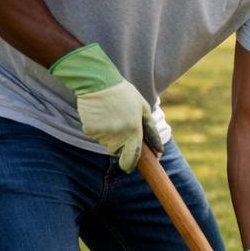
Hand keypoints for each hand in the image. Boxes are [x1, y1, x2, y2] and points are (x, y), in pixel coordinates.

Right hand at [49, 42, 162, 171]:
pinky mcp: (90, 130)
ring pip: (106, 144)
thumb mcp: (143, 108)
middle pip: (118, 150)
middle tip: (120, 124)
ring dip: (109, 135)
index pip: (133, 155)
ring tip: (110, 116)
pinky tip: (100, 116)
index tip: (128, 168)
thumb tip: (159, 151)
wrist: (98, 83)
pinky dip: (98, 129)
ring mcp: (103, 133)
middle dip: (120, 144)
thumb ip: (151, 130)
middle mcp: (119, 134)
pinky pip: (95, 136)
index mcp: (134, 129)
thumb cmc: (124, 94)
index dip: (130, 164)